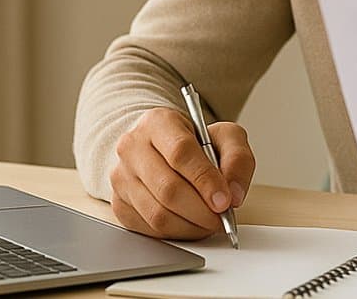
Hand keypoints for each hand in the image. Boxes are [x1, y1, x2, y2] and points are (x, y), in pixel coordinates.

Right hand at [109, 106, 255, 239]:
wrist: (161, 149)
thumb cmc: (194, 143)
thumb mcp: (225, 137)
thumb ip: (238, 159)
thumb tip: (234, 195)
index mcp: (158, 122)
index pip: (181, 153)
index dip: (205, 180)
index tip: (225, 200)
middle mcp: (132, 147)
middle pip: (168, 188)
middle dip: (201, 210)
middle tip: (221, 218)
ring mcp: (122, 176)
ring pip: (158, 214)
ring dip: (191, 225)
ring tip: (209, 222)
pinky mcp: (119, 203)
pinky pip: (149, 228)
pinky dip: (176, 233)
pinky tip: (190, 224)